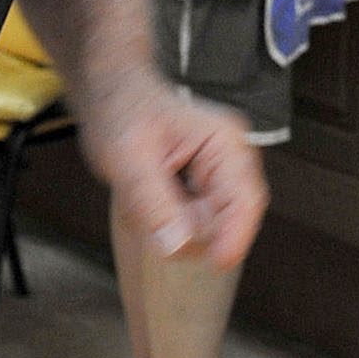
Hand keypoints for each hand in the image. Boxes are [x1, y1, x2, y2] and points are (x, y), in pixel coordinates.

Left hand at [84, 76, 267, 269]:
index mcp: (225, 143)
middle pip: (227, 219)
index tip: (218, 262)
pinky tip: (146, 197)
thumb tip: (177, 247)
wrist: (112, 96)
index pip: (246, 199)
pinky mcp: (203, 190)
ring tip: (141, 194)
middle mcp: (230, 161)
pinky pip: (191, 224)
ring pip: (207, 228)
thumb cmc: (123, 111)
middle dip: (188, 226)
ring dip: (172, 225)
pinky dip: (165, 222)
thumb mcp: (129, 159)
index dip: (236, 235)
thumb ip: (153, 204)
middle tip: (145, 204)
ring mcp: (218, 177)